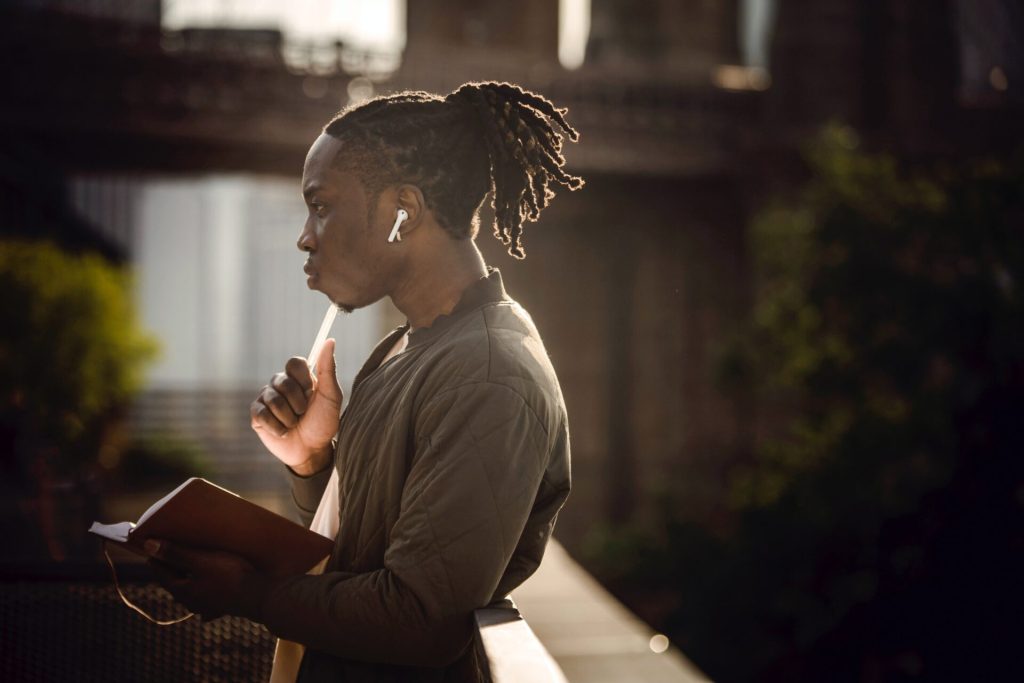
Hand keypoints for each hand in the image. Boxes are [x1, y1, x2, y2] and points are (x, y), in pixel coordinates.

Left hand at [144, 538, 272, 620]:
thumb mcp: (202, 561)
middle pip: (175, 580)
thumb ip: (175, 554)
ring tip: (189, 563)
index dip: (155, 556)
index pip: (160, 571)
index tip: (150, 543)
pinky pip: (208, 597)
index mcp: (183, 590)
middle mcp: (191, 602)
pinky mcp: (223, 606)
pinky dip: (206, 588)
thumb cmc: (231, 575)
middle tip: (169, 547)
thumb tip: (148, 545)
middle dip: (172, 565)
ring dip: (188, 577)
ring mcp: (207, 606)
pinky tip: (209, 587)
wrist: (262, 596)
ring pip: (191, 590)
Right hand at [250, 338, 342, 473]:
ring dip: (289, 417)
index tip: (312, 392)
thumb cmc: (324, 422)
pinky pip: (261, 414)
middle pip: (283, 382)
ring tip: (295, 424)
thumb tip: (330, 340)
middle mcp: (280, 384)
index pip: (294, 362)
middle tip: (304, 413)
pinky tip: (283, 432)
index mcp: (299, 377)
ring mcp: (266, 398)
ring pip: (273, 399)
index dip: (303, 379)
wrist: (312, 450)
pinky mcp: (256, 415)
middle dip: (298, 402)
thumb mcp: (331, 396)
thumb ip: (328, 368)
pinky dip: (277, 427)